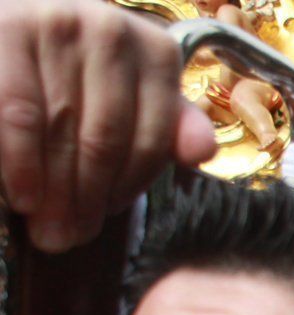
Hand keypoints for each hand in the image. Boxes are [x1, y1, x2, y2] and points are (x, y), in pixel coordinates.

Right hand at [0, 0, 216, 251]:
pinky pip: (17, 113)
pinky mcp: (9, 28)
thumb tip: (202, 153)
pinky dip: (19, 164)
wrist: (15, 25)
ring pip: (59, 131)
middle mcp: (112, 30)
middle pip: (104, 140)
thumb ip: (173, 125)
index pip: (153, 139)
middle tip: (68, 238)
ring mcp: (58, 23)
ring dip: (52, 192)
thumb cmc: (80, 73)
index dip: (130, 187)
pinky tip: (21, 198)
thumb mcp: (135, 94)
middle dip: (86, 199)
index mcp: (155, 51)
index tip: (110, 214)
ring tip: (46, 230)